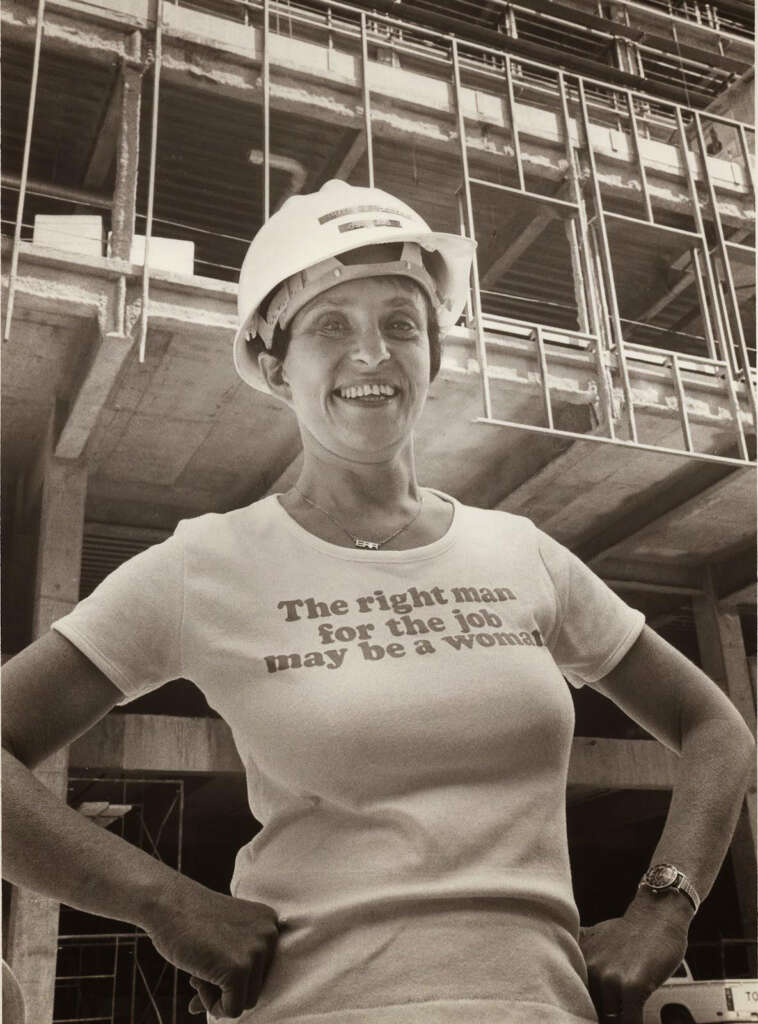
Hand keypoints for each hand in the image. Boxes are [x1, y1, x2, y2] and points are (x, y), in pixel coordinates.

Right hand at [144, 878, 278, 1019]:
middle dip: (226, 988)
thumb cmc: (189, 920)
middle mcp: (269, 934)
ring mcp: (256, 951)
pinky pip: (232, 1010)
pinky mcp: (239, 970)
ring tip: (198, 973)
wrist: (167, 902)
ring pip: (246, 1001)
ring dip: (218, 995)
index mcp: (269, 923)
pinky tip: (196, 979)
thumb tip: (222, 1008)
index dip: (235, 976)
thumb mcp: (222, 938)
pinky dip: (211, 1006)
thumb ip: (233, 967)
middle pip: (256, 987)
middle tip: (199, 974)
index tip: (212, 969)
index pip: (262, 969)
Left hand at [579, 892, 690, 1023]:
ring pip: (609, 1018)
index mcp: (578, 960)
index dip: (580, 1008)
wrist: (657, 915)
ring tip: (625, 1012)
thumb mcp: (594, 940)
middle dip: (599, 1014)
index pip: (572, 996)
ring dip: (617, 1020)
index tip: (584, 1012)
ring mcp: (610, 978)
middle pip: (591, 1008)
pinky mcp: (633, 987)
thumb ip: (583, 962)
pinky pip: (630, 1021)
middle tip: (611, 1008)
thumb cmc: (629, 932)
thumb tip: (573, 986)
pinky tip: (636, 1020)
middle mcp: (590, 968)